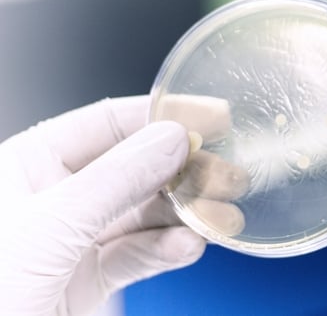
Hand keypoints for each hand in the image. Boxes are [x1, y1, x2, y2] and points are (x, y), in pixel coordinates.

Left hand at [0, 96, 246, 315]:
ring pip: (144, 214)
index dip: (163, 116)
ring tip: (219, 217)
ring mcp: (73, 239)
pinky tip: (189, 246)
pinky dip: (168, 250)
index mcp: (28, 163)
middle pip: (136, 167)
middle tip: (228, 175)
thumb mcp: (51, 227)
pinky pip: (139, 255)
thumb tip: (173, 137)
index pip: (107, 122)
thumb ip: (116, 180)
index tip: (215, 117)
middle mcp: (54, 196)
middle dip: (184, 172)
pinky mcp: (88, 280)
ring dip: (186, 215)